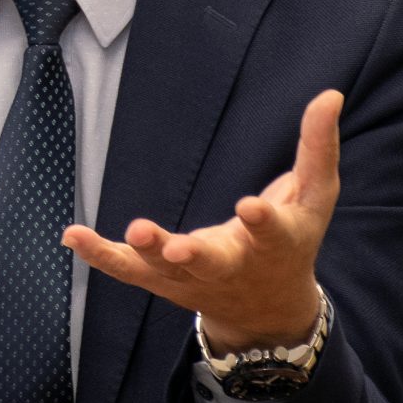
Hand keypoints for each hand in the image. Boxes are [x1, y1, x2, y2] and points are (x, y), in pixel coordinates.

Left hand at [63, 89, 340, 351]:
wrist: (266, 309)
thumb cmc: (293, 241)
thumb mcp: (315, 197)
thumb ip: (318, 147)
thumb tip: (330, 93)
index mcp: (273, 246)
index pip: (270, 234)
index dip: (262, 221)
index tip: (250, 206)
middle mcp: (231, 268)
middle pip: (210, 264)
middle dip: (194, 255)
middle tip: (177, 247)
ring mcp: (192, 278)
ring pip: (163, 270)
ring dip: (143, 253)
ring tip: (132, 231)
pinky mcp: (161, 280)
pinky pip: (126, 270)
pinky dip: (100, 255)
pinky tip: (72, 235)